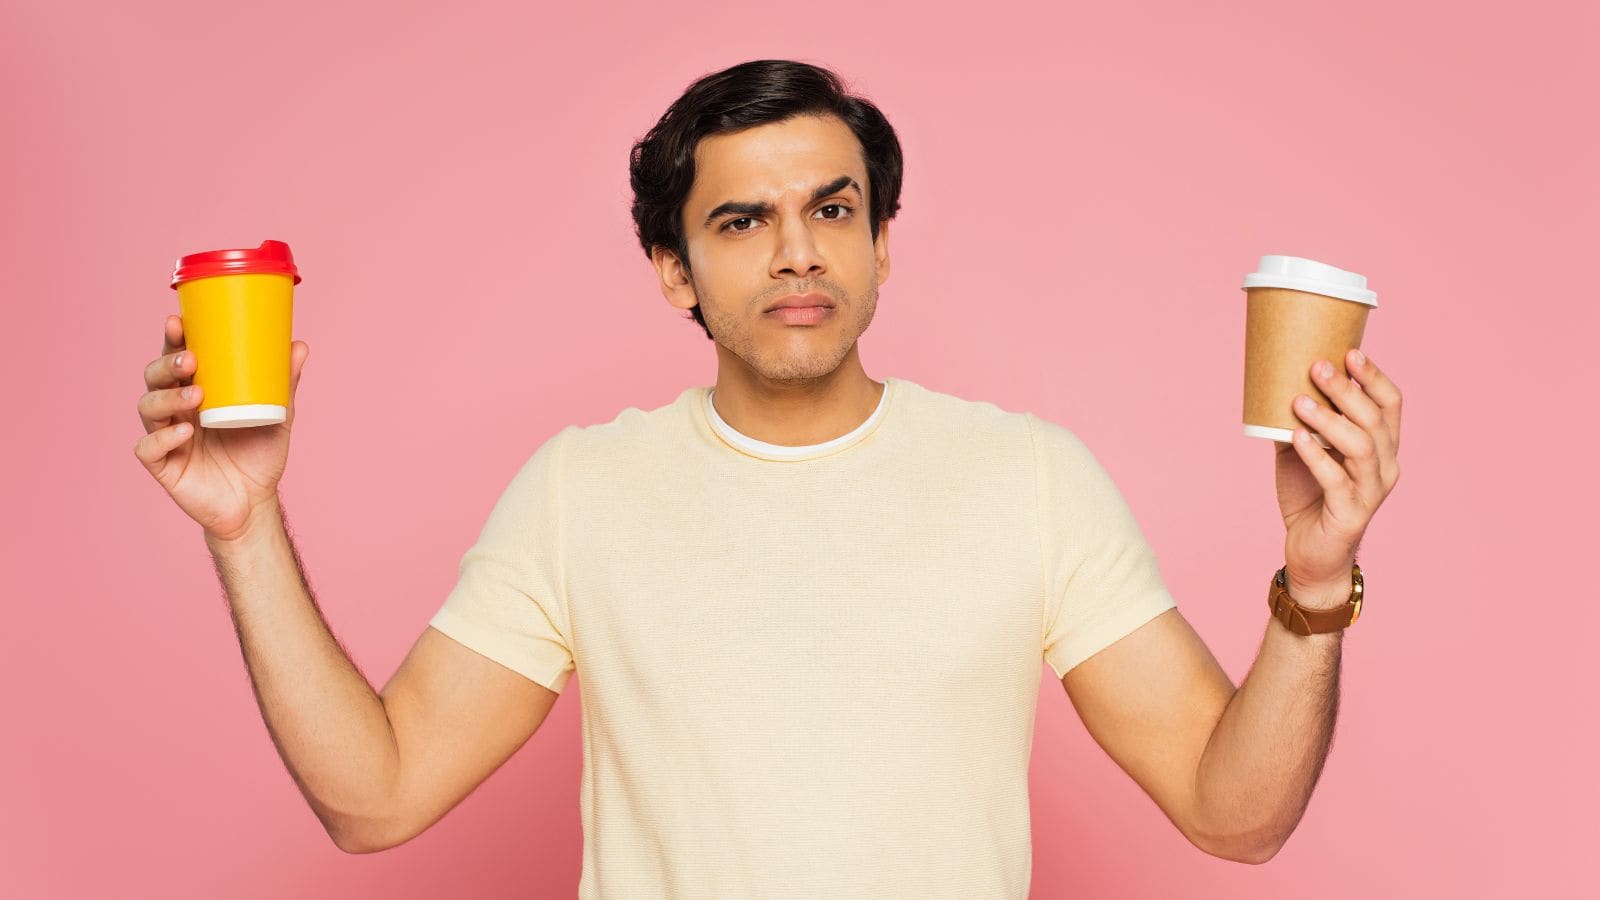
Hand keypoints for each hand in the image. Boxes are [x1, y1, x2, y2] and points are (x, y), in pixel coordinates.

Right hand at [133, 314, 310, 542]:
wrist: (255, 502)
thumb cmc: (259, 454)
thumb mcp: (277, 416)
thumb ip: (284, 384)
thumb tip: (299, 345)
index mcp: (195, 391)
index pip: (176, 358)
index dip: (172, 339)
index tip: (179, 322)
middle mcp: (175, 410)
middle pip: (154, 378)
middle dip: (167, 364)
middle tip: (191, 360)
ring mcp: (166, 436)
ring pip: (148, 407)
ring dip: (168, 397)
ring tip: (196, 395)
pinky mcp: (163, 466)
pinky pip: (148, 448)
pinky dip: (163, 438)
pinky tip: (184, 433)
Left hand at [1274, 349, 1402, 601]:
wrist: (1310, 552)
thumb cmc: (1309, 495)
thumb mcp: (1303, 450)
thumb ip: (1299, 420)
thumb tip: (1272, 380)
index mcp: (1382, 446)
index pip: (1390, 403)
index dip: (1374, 376)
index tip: (1349, 351)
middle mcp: (1385, 465)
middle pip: (1375, 419)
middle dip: (1347, 389)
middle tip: (1317, 367)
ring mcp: (1371, 491)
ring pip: (1361, 446)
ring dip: (1330, 419)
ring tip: (1299, 400)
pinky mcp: (1351, 514)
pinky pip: (1337, 480)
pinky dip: (1316, 455)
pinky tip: (1296, 438)